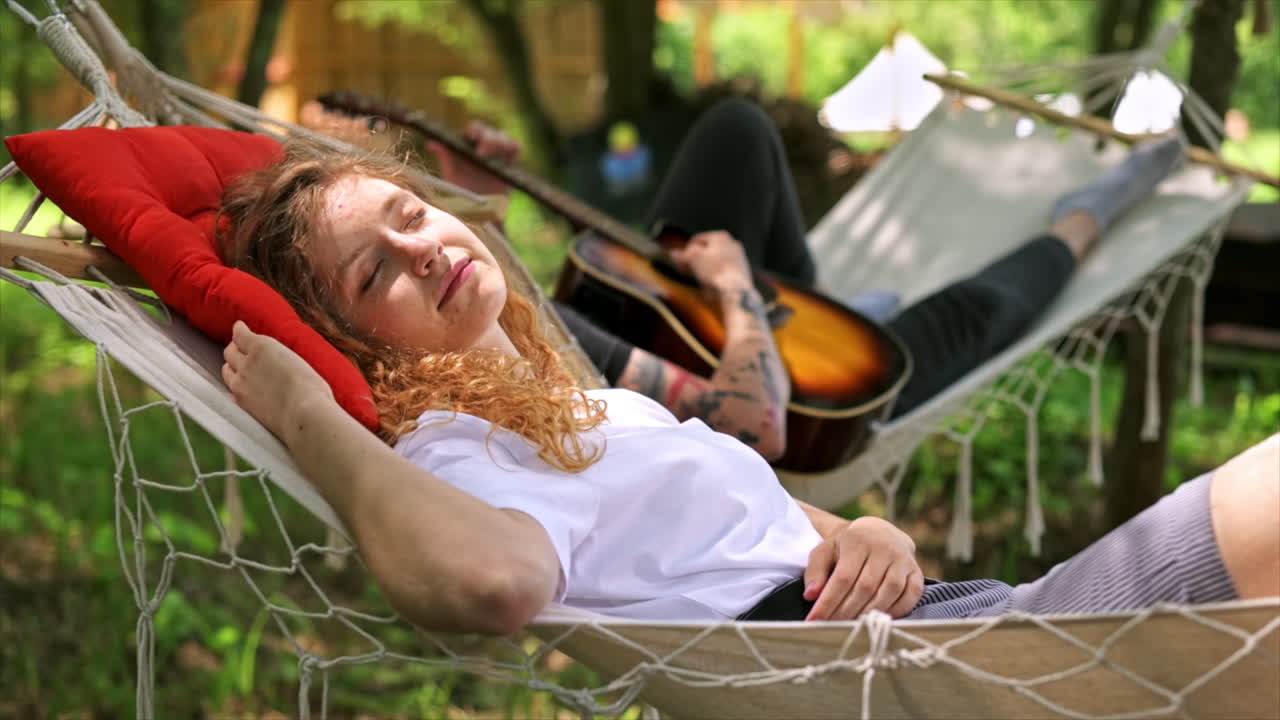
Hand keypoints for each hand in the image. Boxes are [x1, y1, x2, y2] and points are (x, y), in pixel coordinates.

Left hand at [221, 321, 335, 441]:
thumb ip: (280, 357)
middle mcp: (246, 362)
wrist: (303, 415)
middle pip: (230, 352)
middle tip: (240, 350)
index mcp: (262, 347)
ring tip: (239, 369)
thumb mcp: (297, 361)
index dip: (239, 330)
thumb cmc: (311, 388)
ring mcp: (240, 384)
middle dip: (235, 349)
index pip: (240, 335)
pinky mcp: (240, 402)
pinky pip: (231, 390)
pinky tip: (244, 389)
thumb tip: (277, 361)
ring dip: (232, 367)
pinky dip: (236, 386)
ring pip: (226, 370)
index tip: (240, 328)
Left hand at [427, 120, 520, 196]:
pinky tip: (506, 158)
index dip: (475, 129)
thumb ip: (446, 158)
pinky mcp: (511, 163)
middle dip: (487, 139)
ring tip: (490, 158)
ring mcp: (499, 154)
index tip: (472, 136)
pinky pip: (515, 147)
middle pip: (490, 132)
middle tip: (481, 154)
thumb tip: (431, 143)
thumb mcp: (452, 175)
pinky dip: (513, 147)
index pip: (475, 129)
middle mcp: (485, 146)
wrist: (480, 212)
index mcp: (470, 145)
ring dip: (499, 143)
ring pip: (504, 137)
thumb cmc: (463, 193)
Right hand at [667, 230, 753, 298]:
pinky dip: (714, 278)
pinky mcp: (741, 273)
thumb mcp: (693, 258)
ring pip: (715, 262)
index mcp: (721, 236)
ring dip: (704, 270)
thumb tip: (674, 253)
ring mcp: (739, 259)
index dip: (685, 250)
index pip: (697, 239)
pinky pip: (723, 273)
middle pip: (707, 250)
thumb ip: (682, 254)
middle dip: (696, 261)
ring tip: (699, 279)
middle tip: (687, 270)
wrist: (736, 291)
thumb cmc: (717, 271)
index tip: (679, 261)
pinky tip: (711, 287)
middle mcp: (732, 244)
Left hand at [802, 516, 923, 620]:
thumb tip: (811, 595)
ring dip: (869, 614)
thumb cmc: (848, 546)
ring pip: (889, 592)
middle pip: (865, 587)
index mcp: (859, 540)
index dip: (829, 601)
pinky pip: (910, 596)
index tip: (814, 620)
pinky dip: (895, 612)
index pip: (843, 577)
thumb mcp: (826, 550)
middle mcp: (885, 548)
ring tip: (851, 627)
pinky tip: (878, 620)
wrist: (879, 533)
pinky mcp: (917, 572)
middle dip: (846, 612)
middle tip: (830, 627)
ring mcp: (904, 560)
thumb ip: (815, 571)